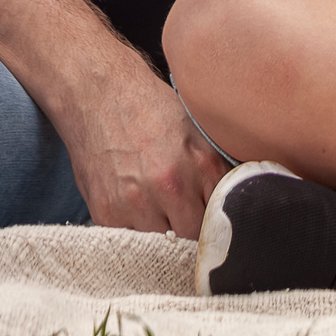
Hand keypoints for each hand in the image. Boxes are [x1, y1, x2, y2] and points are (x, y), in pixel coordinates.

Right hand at [53, 66, 227, 238]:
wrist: (99, 94)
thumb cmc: (151, 109)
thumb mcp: (198, 130)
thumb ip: (216, 169)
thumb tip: (236, 200)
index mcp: (202, 163)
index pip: (224, 215)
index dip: (219, 218)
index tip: (215, 218)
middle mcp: (171, 186)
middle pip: (193, 234)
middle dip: (192, 227)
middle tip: (184, 212)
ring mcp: (136, 202)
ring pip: (162, 241)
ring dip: (162, 230)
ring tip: (157, 205)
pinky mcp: (106, 212)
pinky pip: (130, 238)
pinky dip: (135, 228)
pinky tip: (135, 205)